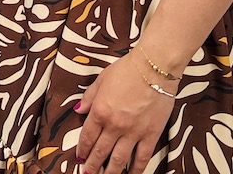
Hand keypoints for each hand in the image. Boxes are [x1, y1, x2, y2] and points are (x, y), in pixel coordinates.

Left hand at [74, 51, 174, 173]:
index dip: (82, 149)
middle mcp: (114, 125)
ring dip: (110, 171)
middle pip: (100, 151)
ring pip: (119, 159)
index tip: (79, 158)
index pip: (88, 136)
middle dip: (92, 165)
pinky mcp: (151, 135)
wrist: (154, 68)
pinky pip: (142, 157)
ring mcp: (133, 132)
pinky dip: (135, 169)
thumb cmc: (127, 70)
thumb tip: (78, 110)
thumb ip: (89, 97)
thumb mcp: (101, 80)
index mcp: (100, 111)